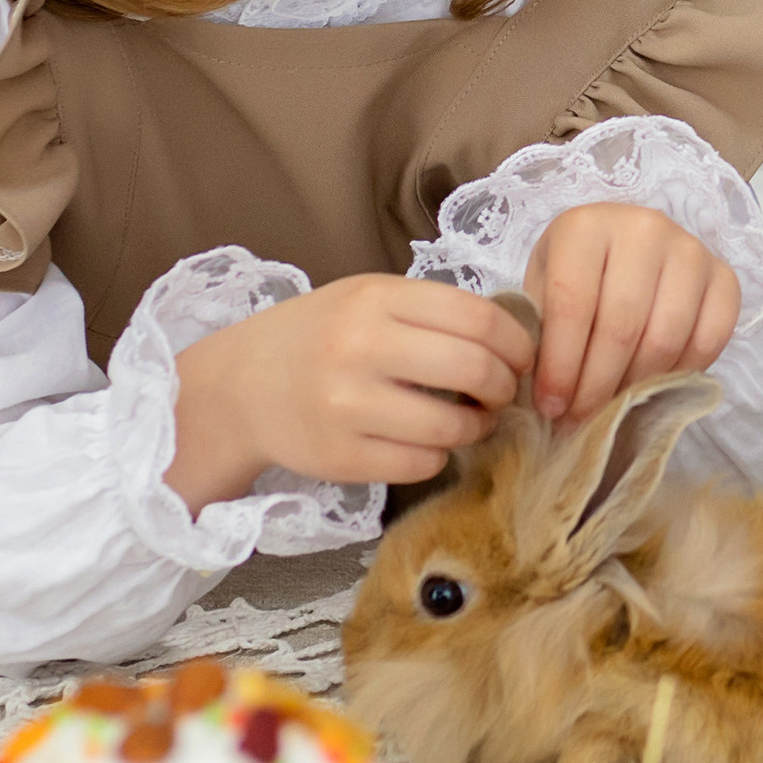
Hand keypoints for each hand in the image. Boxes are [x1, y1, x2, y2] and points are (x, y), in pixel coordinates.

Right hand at [168, 276, 533, 512]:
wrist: (239, 387)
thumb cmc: (319, 336)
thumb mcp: (368, 299)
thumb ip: (431, 313)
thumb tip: (510, 341)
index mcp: (376, 299)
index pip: (478, 316)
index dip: (516, 341)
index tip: (523, 356)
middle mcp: (361, 349)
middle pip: (474, 368)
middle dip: (506, 385)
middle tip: (504, 392)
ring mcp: (347, 407)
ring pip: (451, 425)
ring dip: (479, 426)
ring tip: (474, 420)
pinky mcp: (340, 458)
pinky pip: (421, 463)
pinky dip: (439, 454)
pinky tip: (431, 441)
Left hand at [525, 204, 740, 422]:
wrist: (625, 245)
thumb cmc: (578, 273)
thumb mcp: (543, 289)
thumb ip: (541, 335)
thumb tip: (550, 400)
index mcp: (587, 226)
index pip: (573, 304)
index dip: (561, 365)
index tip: (551, 406)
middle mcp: (644, 229)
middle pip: (621, 327)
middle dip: (596, 387)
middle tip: (580, 420)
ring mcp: (690, 250)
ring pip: (665, 339)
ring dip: (636, 387)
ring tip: (613, 409)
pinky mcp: (724, 276)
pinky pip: (709, 340)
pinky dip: (681, 374)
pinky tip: (654, 386)